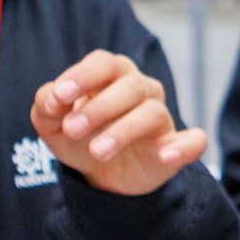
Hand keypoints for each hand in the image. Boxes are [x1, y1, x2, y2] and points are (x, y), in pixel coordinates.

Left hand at [32, 49, 206, 196]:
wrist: (102, 176)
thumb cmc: (80, 136)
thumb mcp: (52, 124)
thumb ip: (46, 106)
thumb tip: (52, 97)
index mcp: (112, 75)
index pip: (103, 64)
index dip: (83, 76)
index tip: (60, 96)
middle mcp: (142, 89)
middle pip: (129, 87)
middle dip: (99, 107)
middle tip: (72, 129)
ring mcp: (161, 118)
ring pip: (152, 113)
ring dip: (124, 130)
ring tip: (97, 151)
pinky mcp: (176, 147)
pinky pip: (193, 142)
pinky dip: (184, 147)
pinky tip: (166, 156)